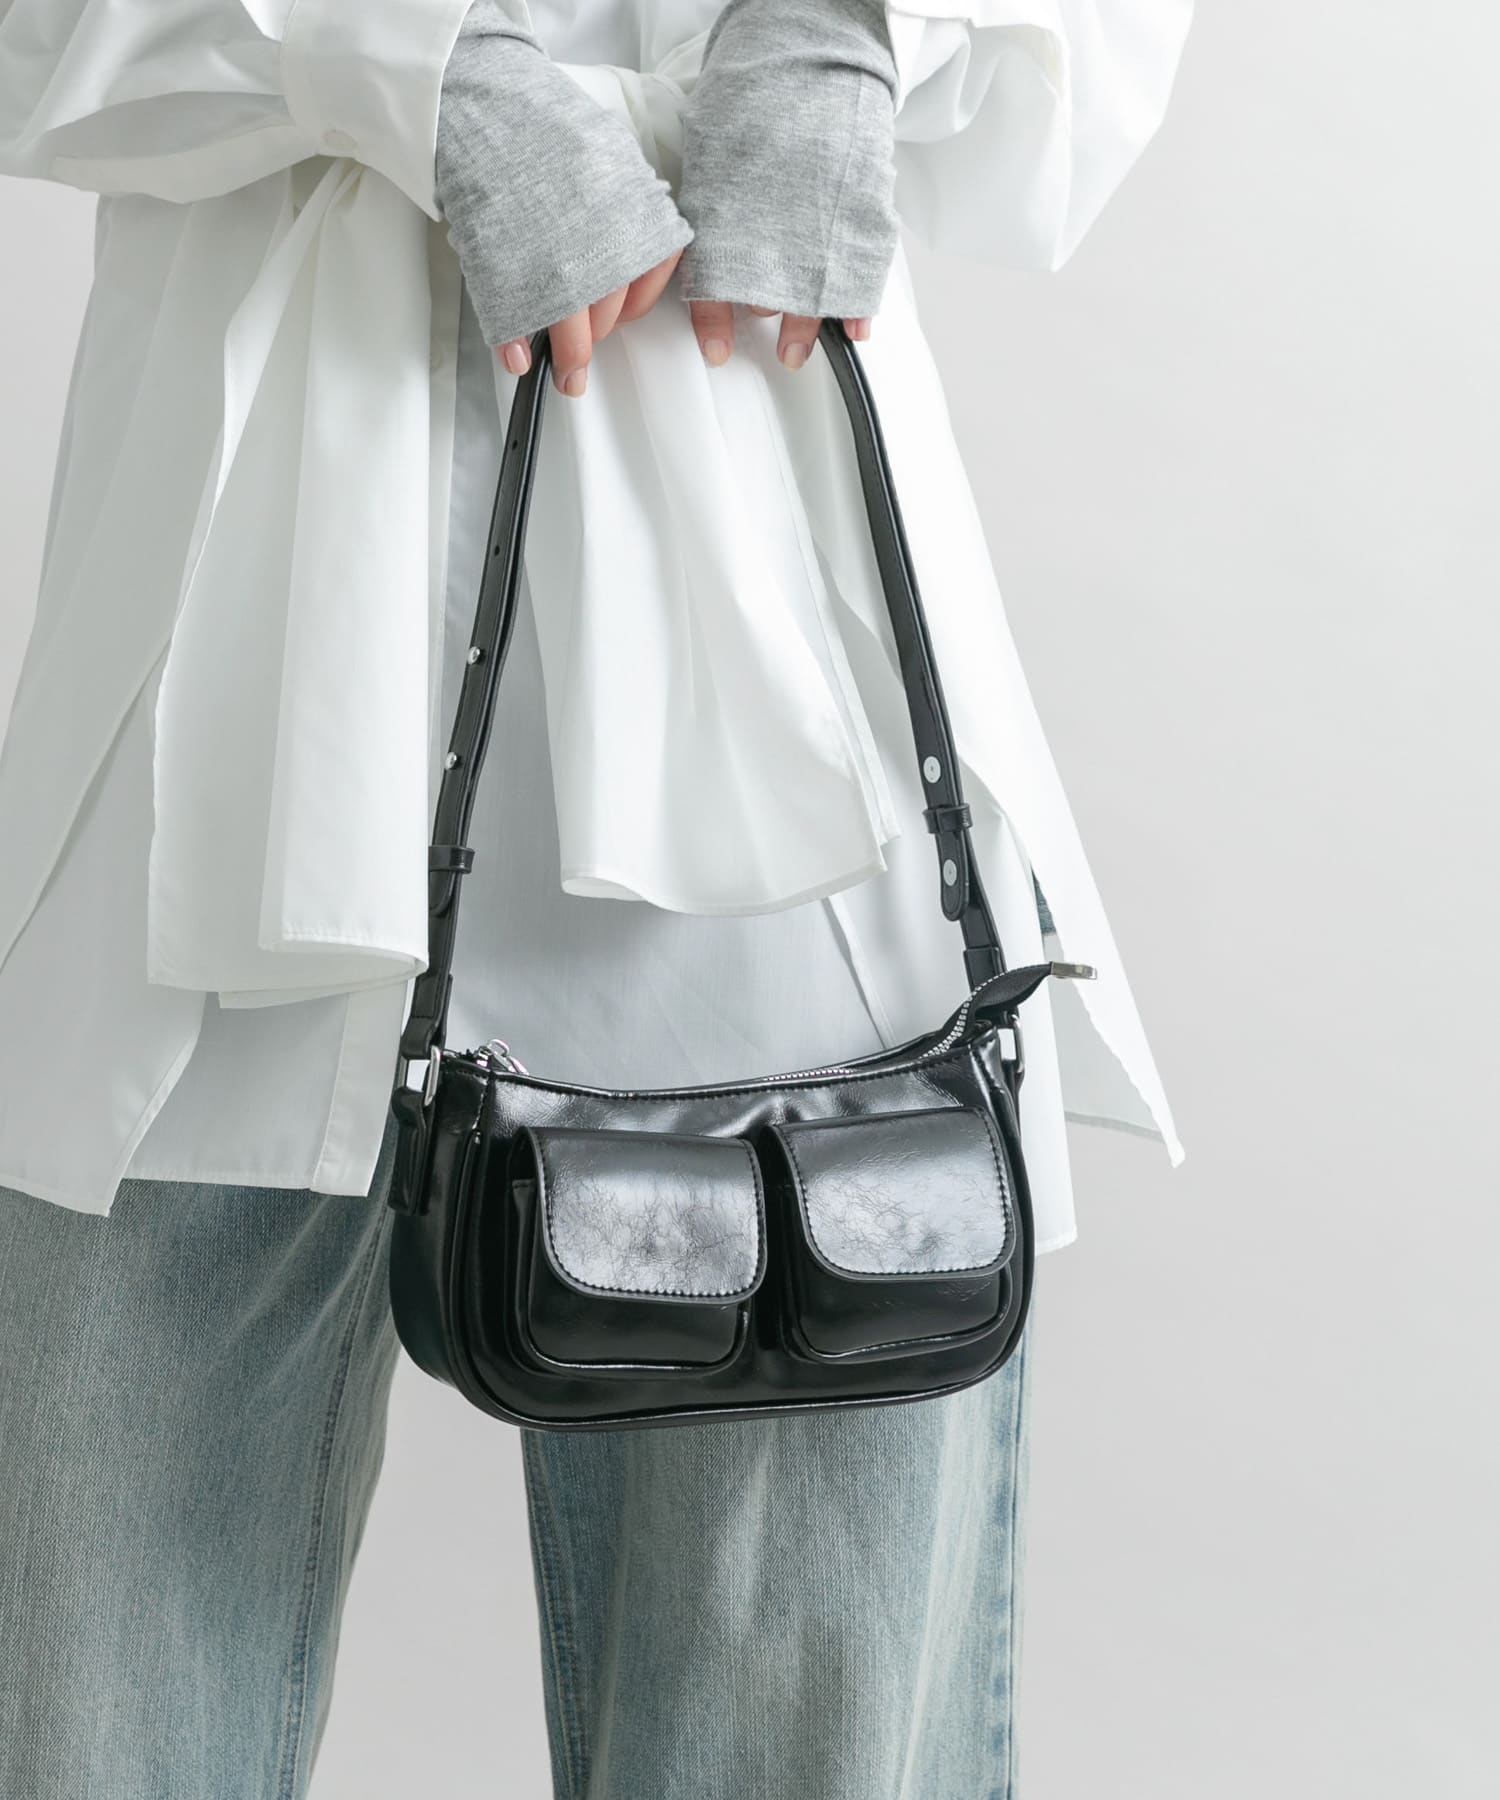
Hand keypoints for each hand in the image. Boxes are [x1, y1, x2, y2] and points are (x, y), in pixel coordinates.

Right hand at [437, 2, 691, 399]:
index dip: (633, 306)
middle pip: (610, 310)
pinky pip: (519, 315)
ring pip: (572, 325)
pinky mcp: (511, 264)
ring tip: (560, 367)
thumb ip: (622, 211)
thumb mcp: (602, 157)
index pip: (653, 276)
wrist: (478, 96)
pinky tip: (518, 354)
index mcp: (633, 205)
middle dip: (596, 335)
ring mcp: (556, 253)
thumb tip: (621, 270)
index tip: (620, 317)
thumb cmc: (536, 128)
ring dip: (567, 354)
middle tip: (581, 344)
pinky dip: (516, 343)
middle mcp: (602, 233)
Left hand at [674, 0, 898, 369]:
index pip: (713, 288)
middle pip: (767, 298)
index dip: (714, 326)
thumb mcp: (714, 152)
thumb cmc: (758, 95)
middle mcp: (771, 231)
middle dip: (772, 321)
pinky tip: (853, 329)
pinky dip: (857, 307)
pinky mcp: (861, 218)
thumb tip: (699, 242)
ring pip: (810, 294)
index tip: (715, 352)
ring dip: (807, 318)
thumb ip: (711, 205)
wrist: (811, 54)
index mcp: (726, 217)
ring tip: (803, 341)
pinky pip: (859, 276)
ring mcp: (818, 228)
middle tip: (779, 348)